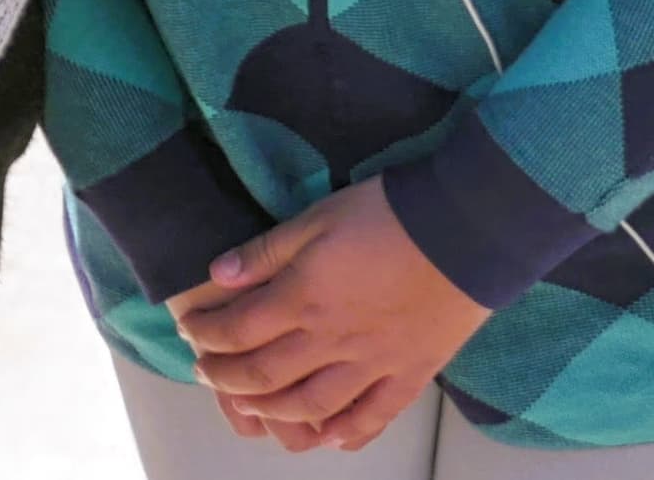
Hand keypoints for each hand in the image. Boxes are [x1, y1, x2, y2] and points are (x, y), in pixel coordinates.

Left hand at [168, 179, 487, 453]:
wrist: (463, 230)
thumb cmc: (386, 214)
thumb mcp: (316, 217)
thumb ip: (266, 251)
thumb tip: (216, 275)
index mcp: (303, 298)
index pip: (238, 330)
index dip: (206, 335)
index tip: (190, 332)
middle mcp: (331, 340)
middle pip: (265, 375)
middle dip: (226, 378)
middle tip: (206, 374)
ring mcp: (372, 363)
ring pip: (311, 404)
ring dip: (273, 410)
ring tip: (251, 405)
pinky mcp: (410, 373)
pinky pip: (374, 416)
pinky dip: (348, 434)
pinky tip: (328, 438)